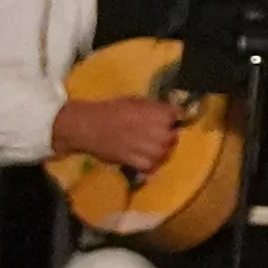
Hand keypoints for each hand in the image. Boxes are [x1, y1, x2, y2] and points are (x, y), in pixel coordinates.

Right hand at [54, 90, 187, 173]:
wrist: (89, 125)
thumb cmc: (111, 109)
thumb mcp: (136, 101)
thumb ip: (155, 107)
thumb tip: (169, 112)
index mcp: (159, 113)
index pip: (177, 116)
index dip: (172, 119)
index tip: (167, 120)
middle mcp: (158, 131)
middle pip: (173, 137)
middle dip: (167, 136)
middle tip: (156, 136)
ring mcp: (148, 148)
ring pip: (164, 153)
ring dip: (159, 151)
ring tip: (150, 148)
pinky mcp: (136, 161)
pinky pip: (150, 166)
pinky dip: (149, 164)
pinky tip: (143, 159)